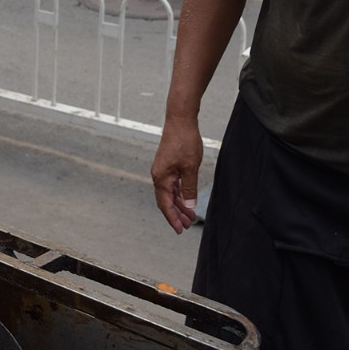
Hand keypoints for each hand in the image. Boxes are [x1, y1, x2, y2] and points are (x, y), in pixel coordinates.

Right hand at [151, 118, 203, 233]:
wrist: (180, 120)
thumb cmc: (184, 141)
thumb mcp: (190, 168)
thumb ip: (189, 188)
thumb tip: (189, 205)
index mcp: (161, 178)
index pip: (165, 205)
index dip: (173, 218)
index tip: (181, 230)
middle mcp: (158, 175)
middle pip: (166, 201)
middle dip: (177, 214)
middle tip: (188, 225)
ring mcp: (162, 170)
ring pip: (169, 193)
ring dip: (179, 204)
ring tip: (190, 214)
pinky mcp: (167, 164)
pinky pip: (171, 184)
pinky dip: (179, 193)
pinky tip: (186, 198)